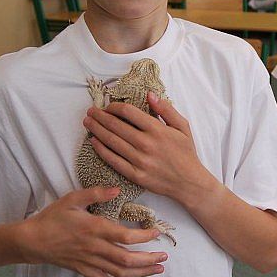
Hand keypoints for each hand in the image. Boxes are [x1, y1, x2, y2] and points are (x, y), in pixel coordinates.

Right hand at [14, 185, 167, 276]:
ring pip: (120, 272)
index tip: (156, 231)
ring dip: (141, 273)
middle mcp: (95, 248)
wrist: (33, 241)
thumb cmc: (53, 218)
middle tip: (165, 256)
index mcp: (94, 229)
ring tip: (158, 269)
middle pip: (127, 259)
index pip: (125, 235)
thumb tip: (117, 189)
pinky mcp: (85, 271)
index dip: (144, 235)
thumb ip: (95, 193)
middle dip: (149, 259)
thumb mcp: (72, 199)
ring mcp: (90, 262)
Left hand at [83, 93, 215, 204]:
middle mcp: (146, 144)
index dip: (114, 106)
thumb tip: (150, 94)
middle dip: (100, 116)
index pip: (128, 112)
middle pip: (115, 125)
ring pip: (111, 141)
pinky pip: (113, 160)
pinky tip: (94, 142)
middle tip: (90, 111)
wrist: (189, 182)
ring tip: (87, 123)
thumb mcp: (183, 127)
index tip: (108, 106)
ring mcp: (139, 160)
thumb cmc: (186, 153)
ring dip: (96, 130)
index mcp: (157, 129)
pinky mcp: (135, 175)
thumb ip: (166, 109)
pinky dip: (101, 150)